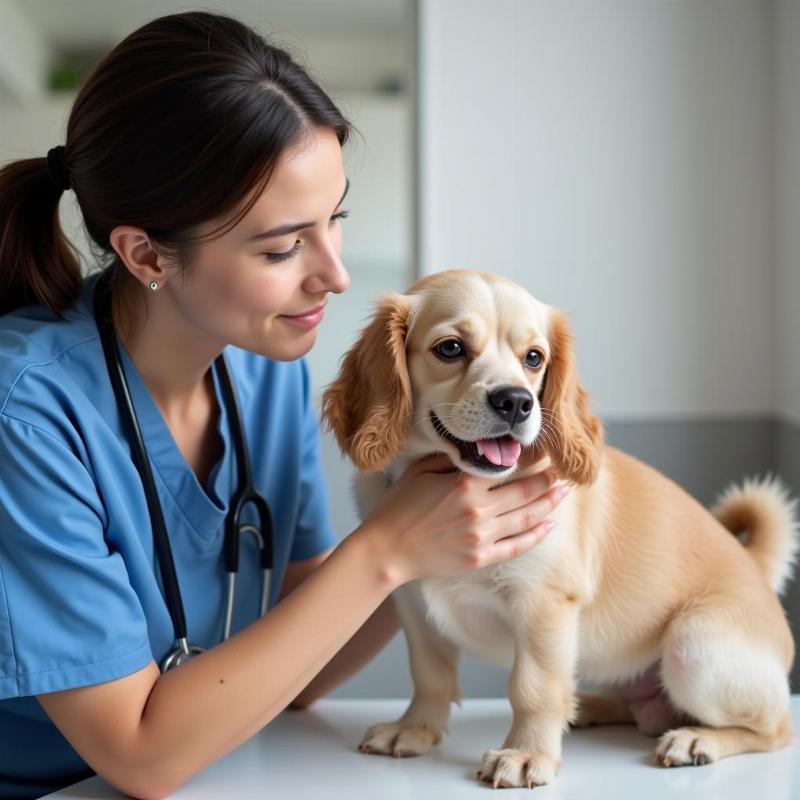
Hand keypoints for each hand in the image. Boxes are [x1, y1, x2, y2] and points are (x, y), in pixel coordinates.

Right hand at [358, 452, 568, 585]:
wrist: (385, 550)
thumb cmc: (398, 508)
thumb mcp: (421, 471)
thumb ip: (451, 458)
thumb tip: (477, 448)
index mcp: (464, 484)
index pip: (509, 467)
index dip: (531, 459)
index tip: (545, 451)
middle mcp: (478, 510)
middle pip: (526, 492)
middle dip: (548, 480)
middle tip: (562, 470)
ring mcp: (481, 537)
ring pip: (527, 518)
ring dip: (549, 504)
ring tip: (564, 492)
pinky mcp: (480, 559)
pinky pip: (517, 547)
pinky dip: (536, 535)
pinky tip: (549, 525)